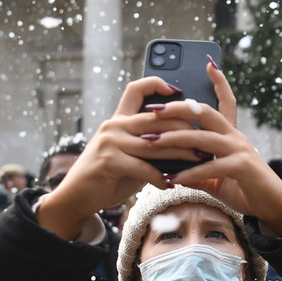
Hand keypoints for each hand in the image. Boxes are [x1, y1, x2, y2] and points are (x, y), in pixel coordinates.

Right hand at [37, 75, 188, 238]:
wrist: (75, 197)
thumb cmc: (108, 176)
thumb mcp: (129, 155)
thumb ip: (149, 145)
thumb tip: (184, 144)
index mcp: (119, 119)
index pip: (137, 89)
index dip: (157, 84)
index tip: (178, 90)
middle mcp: (114, 125)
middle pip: (157, 117)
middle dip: (185, 127)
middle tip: (205, 138)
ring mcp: (110, 141)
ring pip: (155, 143)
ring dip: (181, 153)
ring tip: (199, 160)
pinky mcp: (108, 160)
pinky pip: (143, 167)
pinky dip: (160, 177)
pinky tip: (171, 184)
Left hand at [138, 64, 281, 235]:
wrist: (274, 207)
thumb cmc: (245, 190)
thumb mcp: (217, 178)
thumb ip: (199, 171)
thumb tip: (173, 171)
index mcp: (232, 135)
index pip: (226, 101)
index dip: (219, 81)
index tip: (208, 64)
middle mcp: (236, 136)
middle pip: (206, 112)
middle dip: (178, 108)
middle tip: (153, 109)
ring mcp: (240, 149)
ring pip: (203, 137)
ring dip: (175, 139)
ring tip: (152, 142)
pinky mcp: (242, 166)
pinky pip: (210, 166)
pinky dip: (190, 172)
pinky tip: (173, 179)